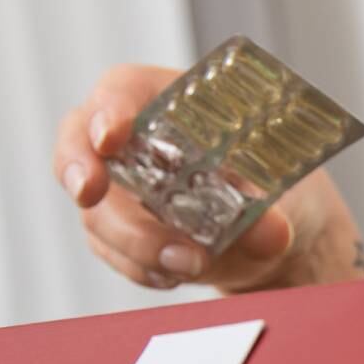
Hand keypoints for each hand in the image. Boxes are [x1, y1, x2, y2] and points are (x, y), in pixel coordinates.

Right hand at [53, 64, 363, 292]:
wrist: (274, 232)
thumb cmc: (274, 186)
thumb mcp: (282, 192)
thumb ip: (271, 210)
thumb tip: (271, 232)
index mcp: (172, 102)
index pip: (122, 89)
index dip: (108, 108)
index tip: (111, 137)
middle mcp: (135, 140)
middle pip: (80, 143)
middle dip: (81, 171)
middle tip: (91, 195)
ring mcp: (121, 188)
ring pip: (96, 211)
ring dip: (135, 242)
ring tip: (189, 263)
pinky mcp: (121, 233)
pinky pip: (113, 252)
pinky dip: (142, 268)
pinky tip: (177, 274)